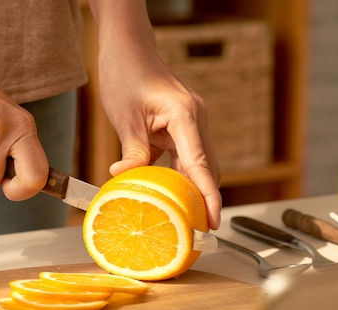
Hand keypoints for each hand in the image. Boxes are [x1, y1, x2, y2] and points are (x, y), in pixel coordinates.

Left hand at [89, 0, 221, 228]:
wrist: (127, 50)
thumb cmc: (126, 75)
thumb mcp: (125, 117)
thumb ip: (132, 152)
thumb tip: (123, 180)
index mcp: (185, 116)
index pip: (201, 164)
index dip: (209, 196)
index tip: (214, 221)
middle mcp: (195, 119)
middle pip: (208, 167)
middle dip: (206, 198)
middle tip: (198, 230)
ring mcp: (191, 122)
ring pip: (198, 163)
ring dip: (193, 188)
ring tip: (186, 218)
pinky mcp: (181, 125)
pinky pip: (185, 155)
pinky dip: (179, 175)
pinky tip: (168, 192)